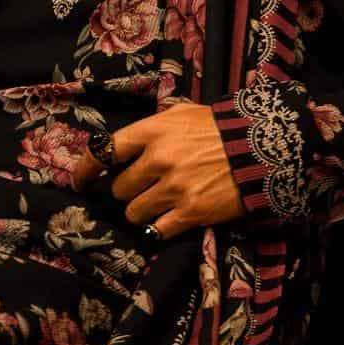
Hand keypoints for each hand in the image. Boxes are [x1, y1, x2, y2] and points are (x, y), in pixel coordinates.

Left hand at [71, 101, 240, 240]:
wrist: (263, 148)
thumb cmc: (221, 128)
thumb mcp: (184, 114)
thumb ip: (153, 128)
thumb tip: (124, 145)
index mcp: (154, 132)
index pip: (105, 151)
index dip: (85, 169)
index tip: (80, 181)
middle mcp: (159, 160)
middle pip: (119, 188)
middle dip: (128, 190)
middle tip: (145, 187)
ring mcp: (174, 189)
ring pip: (134, 213)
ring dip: (143, 211)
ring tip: (161, 204)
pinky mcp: (190, 213)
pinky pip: (156, 230)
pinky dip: (158, 228)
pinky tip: (168, 221)